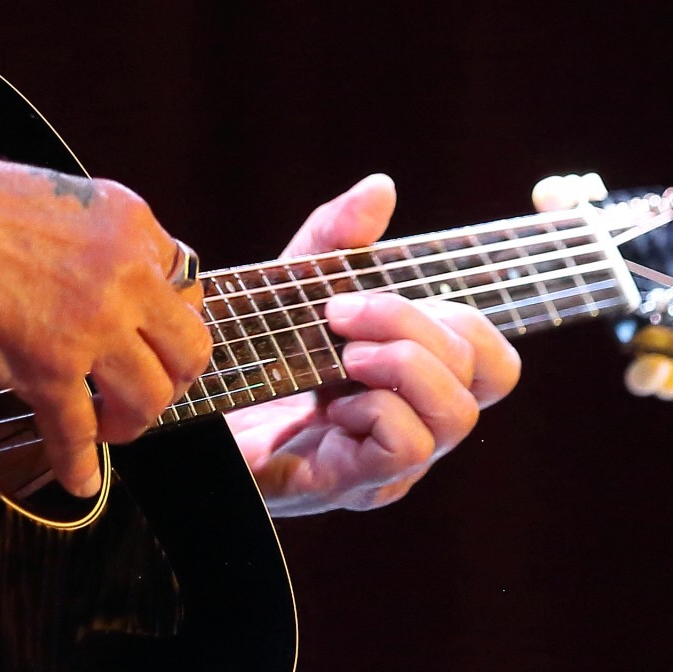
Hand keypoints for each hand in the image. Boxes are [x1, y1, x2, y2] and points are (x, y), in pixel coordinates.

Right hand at [0, 152, 212, 500]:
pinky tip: (78, 477)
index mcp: (127, 222)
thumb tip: (88, 280)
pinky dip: (79, 464)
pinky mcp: (49, 370)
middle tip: (142, 388)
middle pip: (187, 348)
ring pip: (149, 397)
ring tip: (106, 425)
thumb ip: (87, 240)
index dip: (166, 321)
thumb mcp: (52, 196)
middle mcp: (125, 274)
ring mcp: (92, 325)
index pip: (184, 283)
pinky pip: (79, 434)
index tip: (151, 339)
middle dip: (169, 377)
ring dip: (131, 421)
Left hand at [228, 173, 520, 513]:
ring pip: (456, 415)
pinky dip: (376, 409)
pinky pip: (407, 447)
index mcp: (413, 381)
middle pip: (484, 374)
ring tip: (342, 354)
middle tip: (339, 313)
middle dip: (415, 323)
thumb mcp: (290, 285)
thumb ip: (335, 239)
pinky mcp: (348, 483)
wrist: (180, 405)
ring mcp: (388, 464)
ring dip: (402, 364)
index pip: (492, 358)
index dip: (462, 317)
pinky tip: (329, 401)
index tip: (372, 294)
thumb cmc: (247, 353)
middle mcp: (415, 424)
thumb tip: (381, 188)